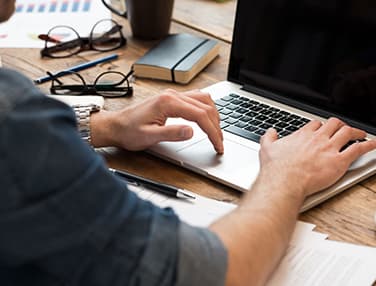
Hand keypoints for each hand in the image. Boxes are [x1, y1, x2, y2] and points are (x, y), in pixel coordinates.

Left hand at [91, 89, 223, 152]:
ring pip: (203, 99)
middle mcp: (172, 95)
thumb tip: (192, 132)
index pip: (200, 115)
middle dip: (216, 125)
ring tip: (217, 132)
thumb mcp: (149, 136)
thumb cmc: (129, 131)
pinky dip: (206, 109)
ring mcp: (172, 95)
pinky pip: (195, 99)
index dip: (213, 131)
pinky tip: (207, 118)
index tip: (218, 145)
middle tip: (220, 142)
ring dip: (213, 115)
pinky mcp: (171, 99)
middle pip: (205, 106)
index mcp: (168, 102)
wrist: (115, 126)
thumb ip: (171, 133)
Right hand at [258, 118, 375, 196]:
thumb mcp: (267, 148)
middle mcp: (318, 138)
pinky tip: (372, 144)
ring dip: (356, 131)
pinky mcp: (339, 161)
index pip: (316, 124)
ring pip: (348, 132)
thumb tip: (270, 132)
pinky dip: (368, 145)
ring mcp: (330, 148)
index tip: (323, 129)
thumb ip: (269, 138)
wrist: (284, 181)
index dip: (321, 125)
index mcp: (303, 135)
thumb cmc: (276, 168)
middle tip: (343, 128)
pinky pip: (358, 148)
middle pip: (334, 124)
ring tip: (361, 133)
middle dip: (340, 125)